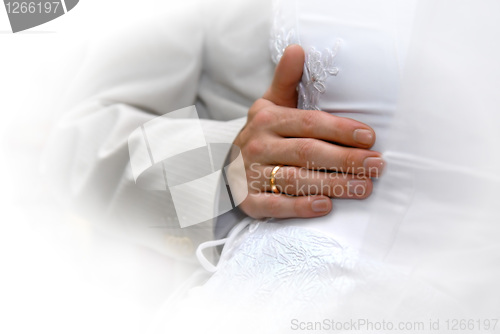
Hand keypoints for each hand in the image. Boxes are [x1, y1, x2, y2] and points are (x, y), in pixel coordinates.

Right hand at [233, 45, 384, 218]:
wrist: (229, 166)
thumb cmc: (262, 135)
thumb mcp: (270, 105)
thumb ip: (286, 81)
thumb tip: (298, 48)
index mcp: (266, 120)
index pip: (309, 123)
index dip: (341, 130)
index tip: (370, 137)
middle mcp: (257, 146)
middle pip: (307, 152)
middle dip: (346, 159)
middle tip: (377, 166)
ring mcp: (250, 175)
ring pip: (295, 180)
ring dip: (332, 184)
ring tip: (363, 188)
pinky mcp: (248, 201)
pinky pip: (275, 206)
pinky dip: (300, 207)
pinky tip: (325, 206)